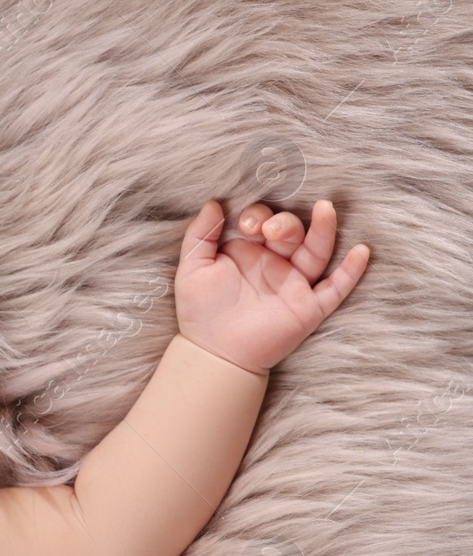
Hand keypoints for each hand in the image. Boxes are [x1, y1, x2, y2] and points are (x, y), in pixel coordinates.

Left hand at [173, 198, 370, 374]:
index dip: (258, 216)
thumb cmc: (200, 310)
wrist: (213, 352)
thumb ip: (200, 234)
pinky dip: (351, 271)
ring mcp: (294, 284)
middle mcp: (275, 263)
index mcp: (249, 251)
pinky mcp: (308, 308)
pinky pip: (336, 288)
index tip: (247, 225)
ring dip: (323, 231)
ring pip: (316, 252)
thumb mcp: (193, 267)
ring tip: (326, 209)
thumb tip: (212, 202)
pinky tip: (362, 251)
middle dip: (285, 223)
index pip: (263, 221)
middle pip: (292, 232)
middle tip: (271, 229)